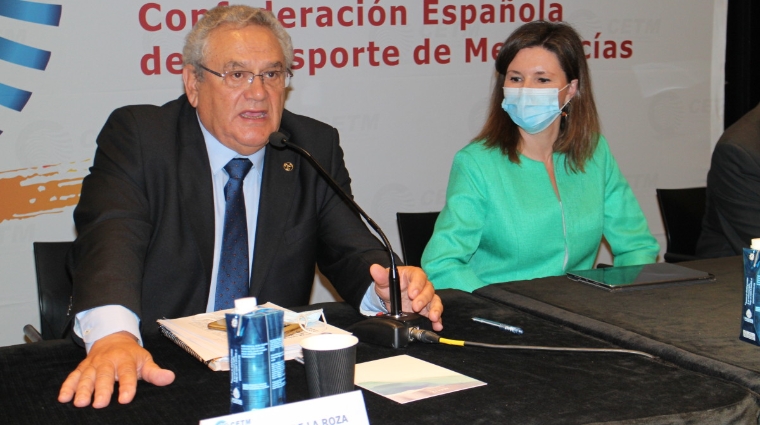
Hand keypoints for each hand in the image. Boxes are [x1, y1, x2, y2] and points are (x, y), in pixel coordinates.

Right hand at [58, 331, 174, 407]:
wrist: (113, 338)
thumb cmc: (131, 355)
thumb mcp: (145, 360)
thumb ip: (155, 372)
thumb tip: (170, 378)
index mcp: (126, 360)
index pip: (128, 374)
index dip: (127, 387)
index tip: (125, 399)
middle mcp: (108, 362)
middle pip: (105, 376)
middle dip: (102, 390)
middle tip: (100, 404)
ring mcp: (93, 365)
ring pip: (87, 377)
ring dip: (82, 389)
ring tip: (80, 403)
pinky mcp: (82, 368)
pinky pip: (73, 376)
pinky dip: (67, 386)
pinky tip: (63, 397)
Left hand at [370, 264, 443, 330]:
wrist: (390, 296)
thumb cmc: (389, 285)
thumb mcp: (383, 281)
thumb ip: (380, 276)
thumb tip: (374, 268)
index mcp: (413, 275)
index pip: (419, 277)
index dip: (417, 285)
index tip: (411, 293)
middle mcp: (422, 285)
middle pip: (428, 290)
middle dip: (423, 299)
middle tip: (415, 307)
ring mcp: (426, 298)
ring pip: (434, 301)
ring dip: (435, 309)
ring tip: (433, 317)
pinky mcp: (427, 309)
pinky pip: (434, 313)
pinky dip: (437, 319)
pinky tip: (437, 325)